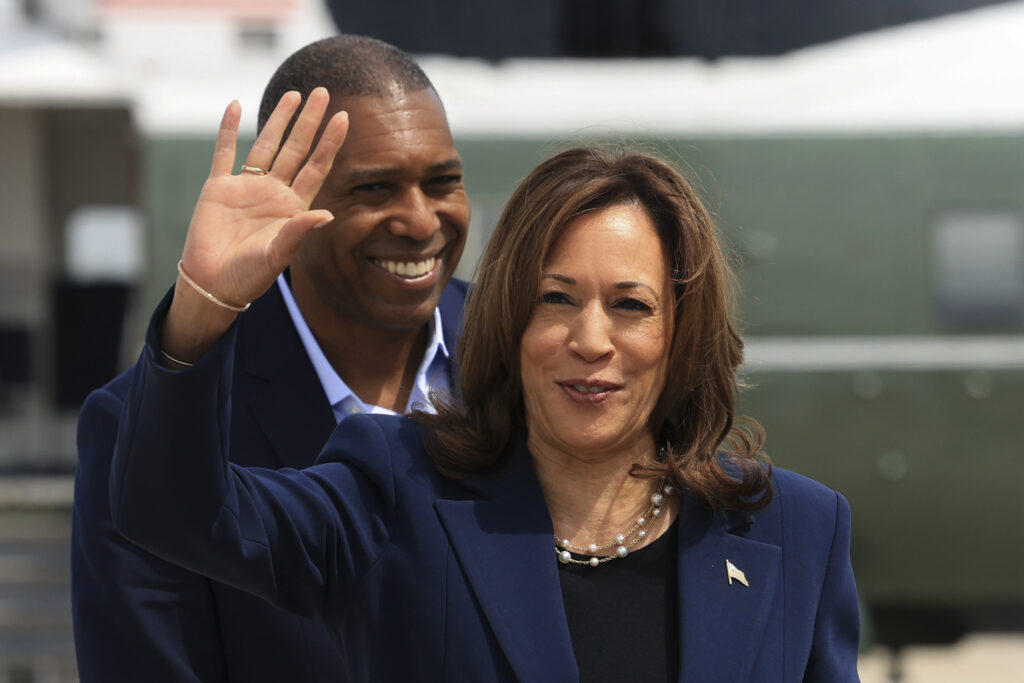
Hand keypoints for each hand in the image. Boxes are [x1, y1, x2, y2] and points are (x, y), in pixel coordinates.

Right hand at [162, 88, 347, 362]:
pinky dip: (228, 129)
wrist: (213, 284)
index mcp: (292, 207)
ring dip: (278, 120)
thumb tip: (328, 215)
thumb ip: (299, 232)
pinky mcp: (218, 187)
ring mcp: (246, 187)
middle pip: (296, 148)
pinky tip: (235, 105)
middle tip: (324, 93)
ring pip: (266, 145)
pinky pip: (225, 152)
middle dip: (310, 121)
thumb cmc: (249, 277)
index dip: (329, 143)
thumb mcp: (278, 256)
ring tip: (294, 94)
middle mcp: (273, 192)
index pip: (316, 167)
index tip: (344, 118)